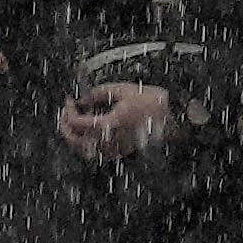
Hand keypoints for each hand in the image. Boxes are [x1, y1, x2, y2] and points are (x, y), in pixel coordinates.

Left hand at [58, 79, 181, 160]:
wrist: (177, 115)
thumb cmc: (154, 102)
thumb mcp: (123, 90)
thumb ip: (98, 93)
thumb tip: (83, 98)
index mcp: (109, 125)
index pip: (76, 123)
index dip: (68, 111)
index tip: (69, 101)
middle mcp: (111, 141)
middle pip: (75, 142)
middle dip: (65, 127)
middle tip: (66, 114)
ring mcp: (118, 148)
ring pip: (86, 151)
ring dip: (76, 138)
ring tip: (75, 124)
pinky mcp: (125, 150)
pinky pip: (100, 152)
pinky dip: (90, 143)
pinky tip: (92, 131)